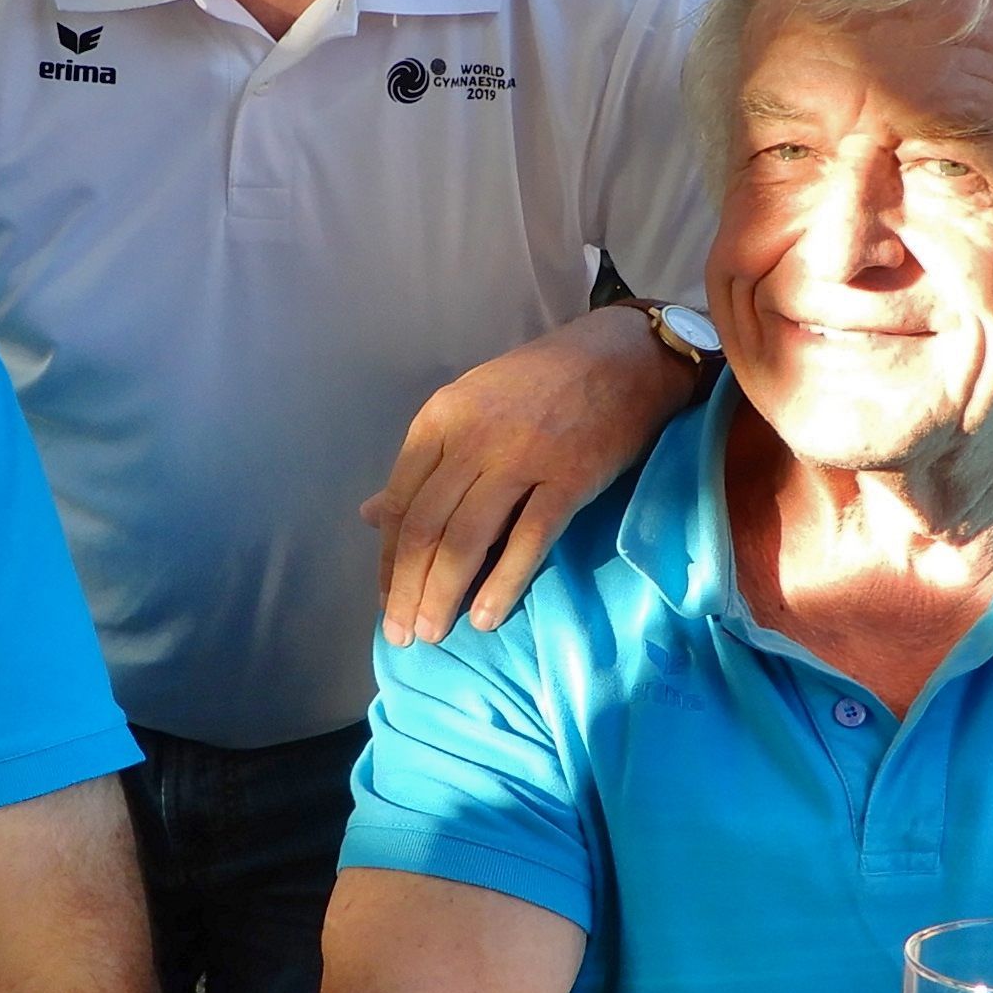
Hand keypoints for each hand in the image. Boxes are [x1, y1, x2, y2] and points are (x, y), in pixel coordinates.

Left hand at [363, 306, 697, 643]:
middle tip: (404, 635)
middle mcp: (472, 438)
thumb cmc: (540, 385)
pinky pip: (527, 542)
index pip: (402, 503)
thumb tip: (369, 515)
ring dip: (444, 594)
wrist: (622, 356)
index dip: (389, 561)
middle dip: (409, 589)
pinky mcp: (567, 479)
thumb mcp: (468, 407)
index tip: (387, 603)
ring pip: (466, 540)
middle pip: (427, 528)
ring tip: (434, 634)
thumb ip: (424, 463)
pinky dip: (503, 585)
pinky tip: (486, 617)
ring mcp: (520, 457)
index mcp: (441, 419)